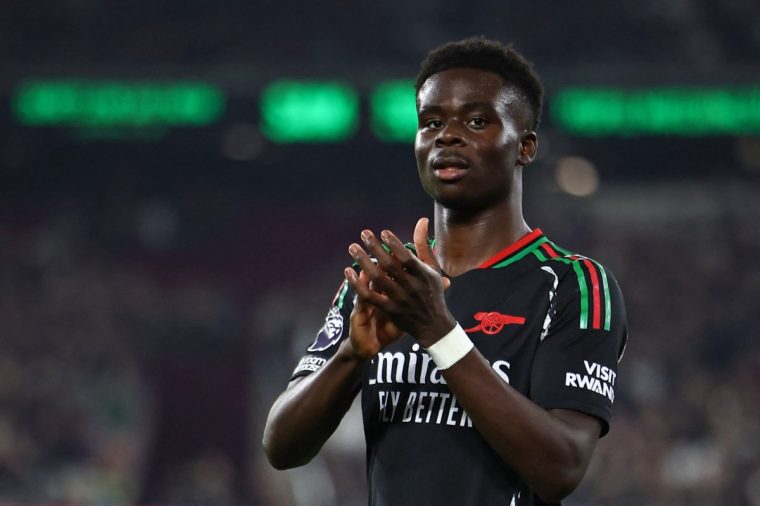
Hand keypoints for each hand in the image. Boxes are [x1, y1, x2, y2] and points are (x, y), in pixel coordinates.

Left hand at [344, 218, 455, 347]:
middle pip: (389, 265)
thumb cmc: (433, 292)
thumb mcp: (432, 268)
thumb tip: (421, 220)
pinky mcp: (389, 310)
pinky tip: (348, 272)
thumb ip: (424, 245)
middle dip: (375, 247)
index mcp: (423, 275)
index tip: (383, 232)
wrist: (434, 326)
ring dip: (363, 262)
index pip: (406, 257)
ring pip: (377, 278)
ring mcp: (399, 299)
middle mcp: (411, 286)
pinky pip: (369, 296)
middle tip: (364, 233)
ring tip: (353, 248)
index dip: (394, 244)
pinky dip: (358, 284)